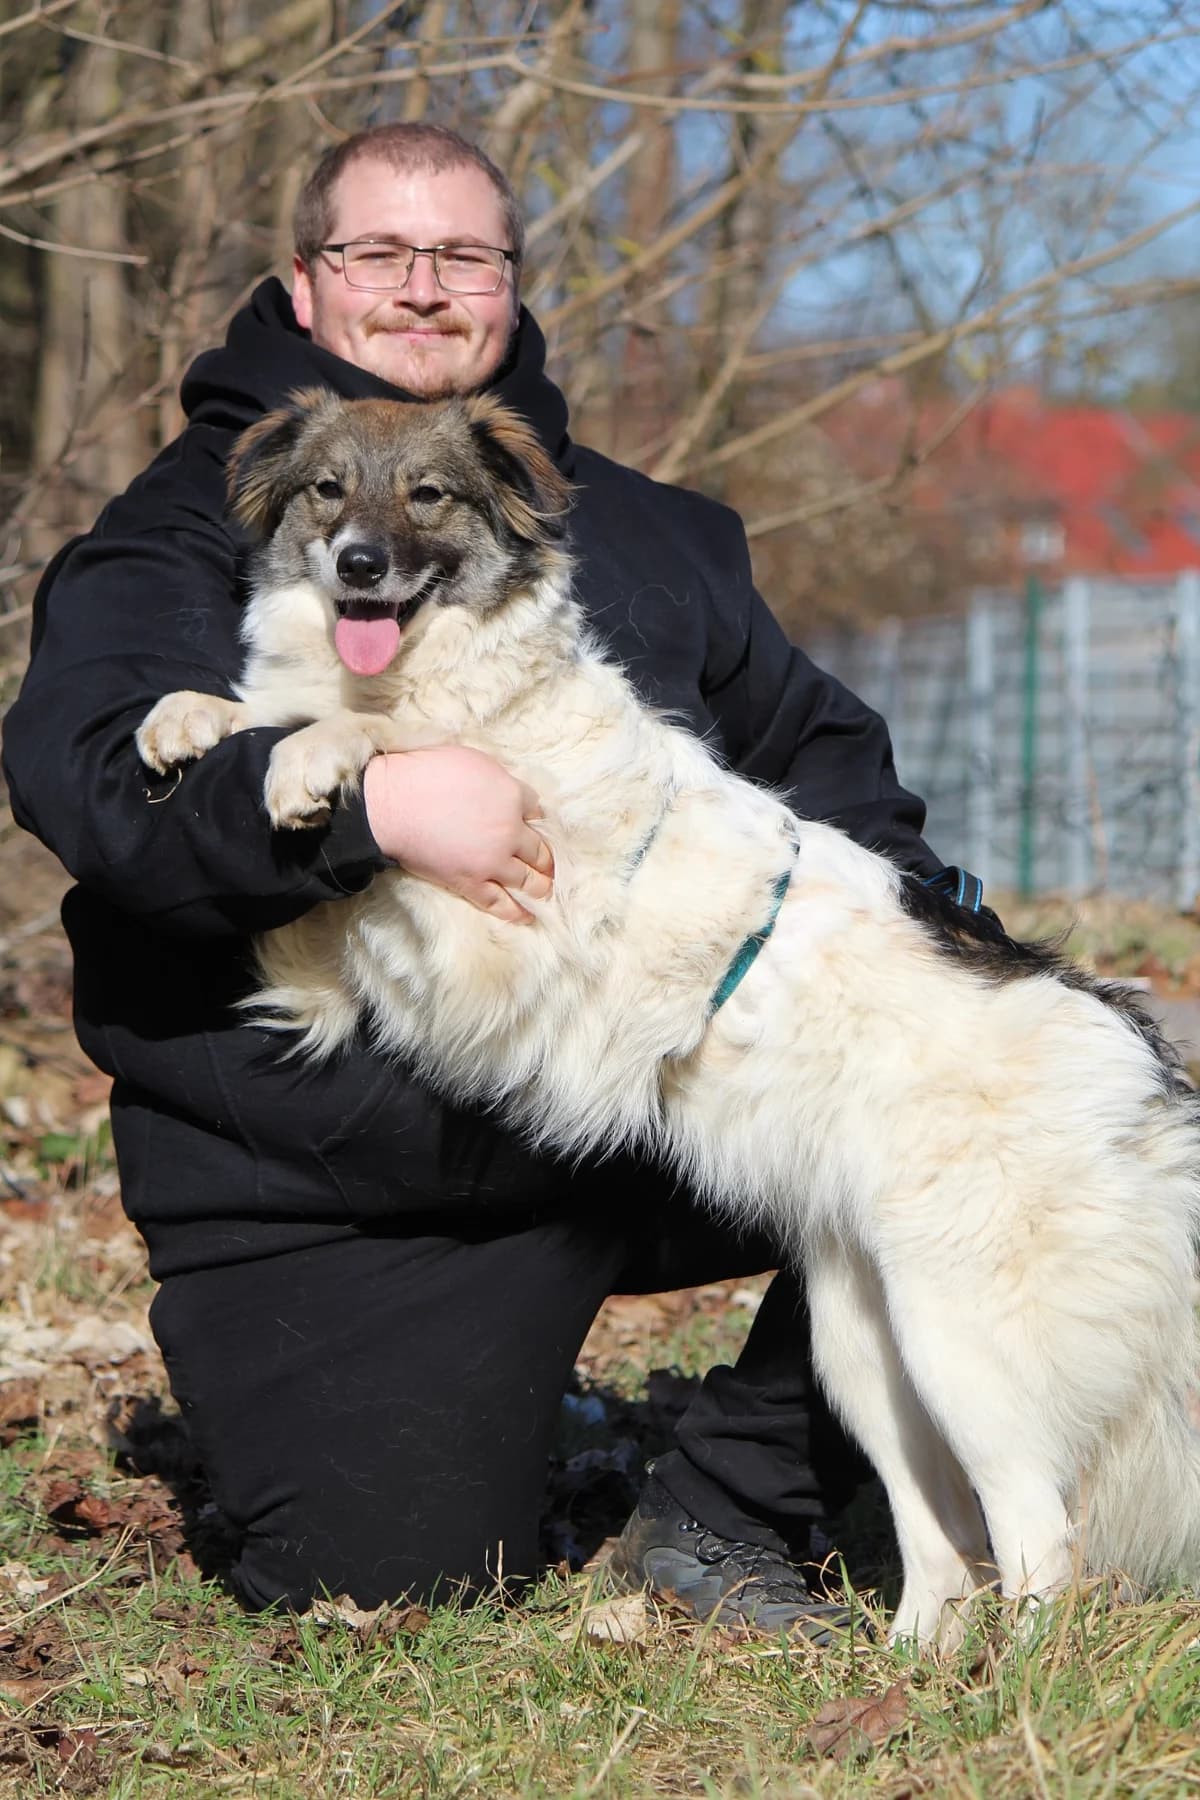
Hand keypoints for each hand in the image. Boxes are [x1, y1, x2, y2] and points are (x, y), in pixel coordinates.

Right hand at [363, 746, 553, 924]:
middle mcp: (509, 832)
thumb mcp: (473, 760)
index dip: (534, 818)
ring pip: (528, 880)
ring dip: (540, 886)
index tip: (532, 824)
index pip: (537, 811)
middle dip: (546, 858)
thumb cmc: (426, 773)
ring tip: (544, 890)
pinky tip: (526, 916)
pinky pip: (500, 903)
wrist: (393, 804)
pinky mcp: (471, 883)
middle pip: (540, 850)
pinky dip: (516, 912)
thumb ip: (497, 779)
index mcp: (512, 797)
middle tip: (548, 865)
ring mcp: (492, 862)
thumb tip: (506, 790)